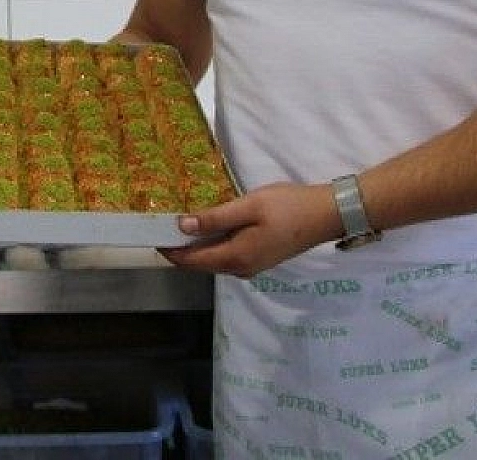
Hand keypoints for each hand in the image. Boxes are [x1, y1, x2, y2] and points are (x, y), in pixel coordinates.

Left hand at [157, 182, 339, 277]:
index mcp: (235, 258)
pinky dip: (213, 245)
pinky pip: (227, 256)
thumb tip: (182, 227)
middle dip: (180, 249)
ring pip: (213, 260)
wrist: (325, 215)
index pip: (191, 261)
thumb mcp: (248, 207)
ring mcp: (251, 266)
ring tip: (181, 223)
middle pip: (200, 264)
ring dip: (196, 246)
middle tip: (162, 225)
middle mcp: (240, 269)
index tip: (151, 234)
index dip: (169, 250)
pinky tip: (209, 226)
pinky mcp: (259, 259)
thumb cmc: (287, 207)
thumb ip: (214, 218)